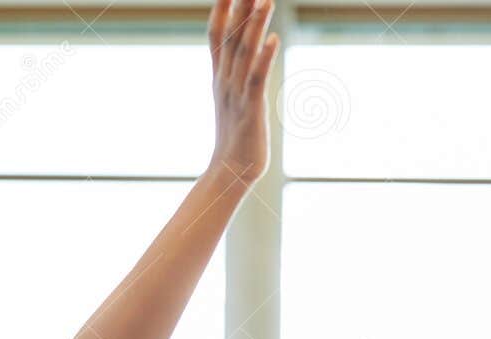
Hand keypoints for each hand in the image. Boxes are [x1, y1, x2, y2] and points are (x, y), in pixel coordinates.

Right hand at [208, 0, 279, 185]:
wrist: (231, 171)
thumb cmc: (235, 138)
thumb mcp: (233, 101)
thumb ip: (238, 78)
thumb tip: (248, 62)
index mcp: (220, 77)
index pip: (216, 35)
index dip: (221, 9)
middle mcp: (225, 80)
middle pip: (231, 36)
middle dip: (238, 6)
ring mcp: (236, 93)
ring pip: (244, 52)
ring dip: (255, 25)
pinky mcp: (250, 108)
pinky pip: (256, 79)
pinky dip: (264, 58)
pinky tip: (274, 40)